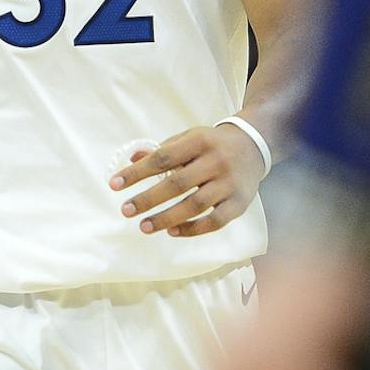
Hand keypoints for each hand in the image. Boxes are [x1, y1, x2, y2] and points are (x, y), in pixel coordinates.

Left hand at [110, 125, 266, 237]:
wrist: (254, 146)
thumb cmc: (212, 144)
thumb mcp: (188, 138)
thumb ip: (162, 150)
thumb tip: (131, 158)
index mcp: (199, 142)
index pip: (163, 158)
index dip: (137, 172)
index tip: (114, 184)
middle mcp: (216, 161)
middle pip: (177, 184)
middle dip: (148, 199)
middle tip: (126, 210)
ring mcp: (229, 184)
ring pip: (195, 205)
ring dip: (166, 218)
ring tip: (143, 226)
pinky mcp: (239, 203)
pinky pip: (215, 221)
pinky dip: (193, 229)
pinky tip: (172, 231)